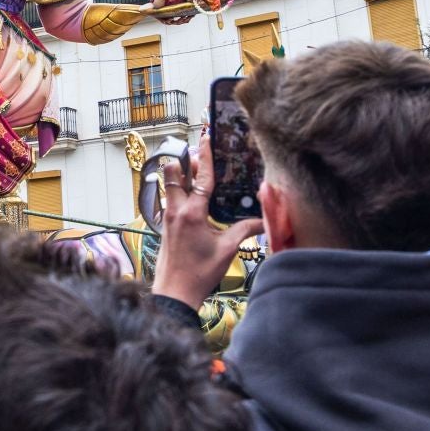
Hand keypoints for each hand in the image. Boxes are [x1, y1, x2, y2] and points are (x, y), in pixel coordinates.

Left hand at [150, 133, 262, 310]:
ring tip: (192, 170)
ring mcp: (168, 218)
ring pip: (168, 185)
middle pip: (175, 173)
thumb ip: (245, 230)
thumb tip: (265, 221)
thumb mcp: (228, 250)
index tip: (206, 138)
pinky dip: (176, 190)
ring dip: (178, 174)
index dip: (205, 156)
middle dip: (185, 160)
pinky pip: (168, 199)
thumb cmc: (201, 272)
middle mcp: (177, 211)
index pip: (201, 178)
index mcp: (193, 213)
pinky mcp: (165, 226)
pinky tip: (187, 195)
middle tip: (198, 154)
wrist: (175, 292)